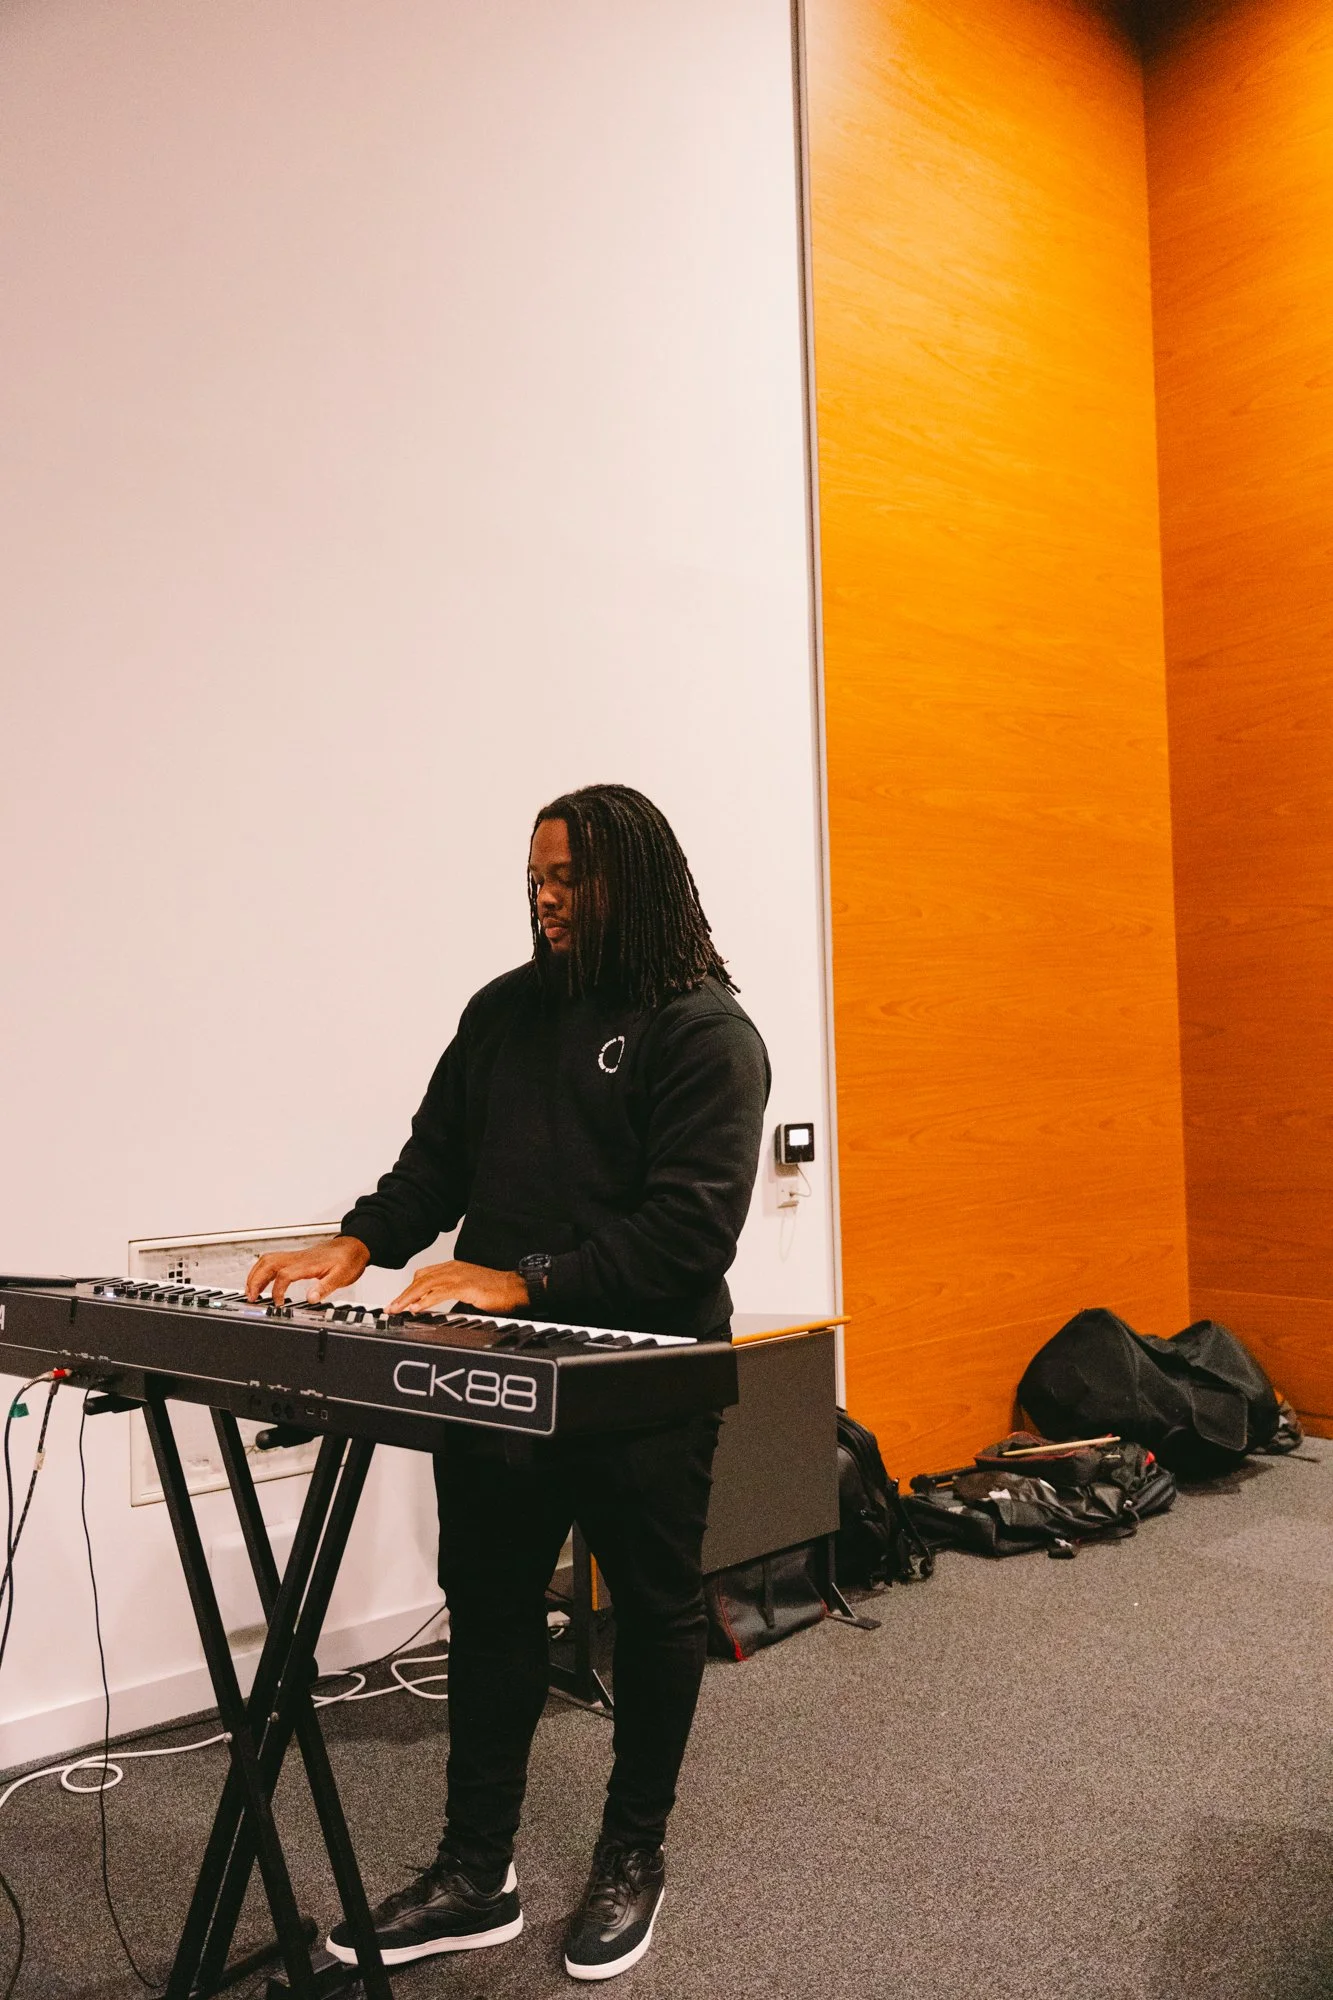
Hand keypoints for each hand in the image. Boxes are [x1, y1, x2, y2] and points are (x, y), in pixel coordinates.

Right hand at [246, 1235, 370, 1305]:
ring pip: (268, 1260)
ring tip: (251, 1291)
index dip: (277, 1290)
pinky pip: (274, 1261)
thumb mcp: (342, 1276)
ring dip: (256, 1274)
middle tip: (251, 1297)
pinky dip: (263, 1271)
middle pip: (268, 1263)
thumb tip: (310, 1299)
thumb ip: (325, 1287)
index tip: (278, 1304)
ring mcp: (296, 1256)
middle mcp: (298, 1258)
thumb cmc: (349, 1258)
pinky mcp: (297, 1258)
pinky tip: (263, 1282)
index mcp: (308, 1263)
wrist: (355, 1245)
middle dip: (255, 1279)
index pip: (284, 1274)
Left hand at [389, 1260, 528, 1314]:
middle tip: (390, 1308)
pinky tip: (417, 1308)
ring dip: (408, 1298)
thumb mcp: (467, 1292)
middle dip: (402, 1295)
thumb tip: (435, 1308)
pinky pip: (440, 1293)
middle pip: (420, 1280)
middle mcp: (453, 1269)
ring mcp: (459, 1276)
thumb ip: (450, 1296)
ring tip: (397, 1309)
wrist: (516, 1288)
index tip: (398, 1302)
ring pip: (426, 1285)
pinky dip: (425, 1300)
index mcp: (453, 1268)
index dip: (408, 1288)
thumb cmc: (497, 1291)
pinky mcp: (465, 1286)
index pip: (423, 1275)